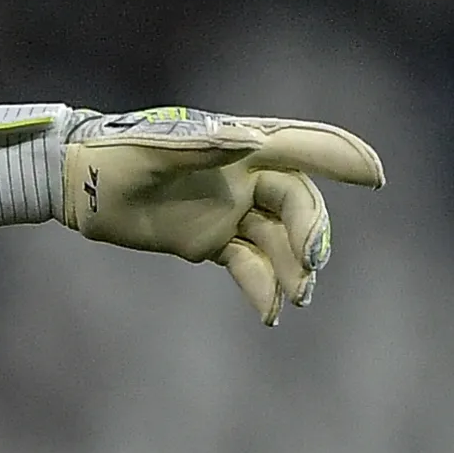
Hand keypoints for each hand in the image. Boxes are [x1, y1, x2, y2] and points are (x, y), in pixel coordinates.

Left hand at [62, 109, 385, 324]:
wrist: (77, 185)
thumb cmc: (113, 155)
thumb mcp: (152, 150)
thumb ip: (201, 147)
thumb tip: (249, 141)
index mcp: (237, 145)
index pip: (301, 147)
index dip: (341, 158)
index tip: (376, 177)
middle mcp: (243, 176)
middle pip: (297, 203)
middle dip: (312, 232)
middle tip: (312, 265)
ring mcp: (230, 210)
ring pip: (279, 240)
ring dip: (293, 268)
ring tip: (295, 298)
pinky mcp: (210, 241)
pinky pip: (250, 265)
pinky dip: (262, 287)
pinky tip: (268, 311)